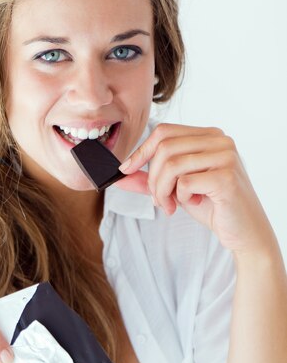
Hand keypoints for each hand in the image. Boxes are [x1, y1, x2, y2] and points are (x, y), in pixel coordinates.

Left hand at [117, 123, 276, 254]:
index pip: (164, 131)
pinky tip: (193, 203)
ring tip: (171, 205)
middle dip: (152, 178)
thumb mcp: (176, 188)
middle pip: (165, 147)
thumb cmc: (212, 206)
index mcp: (208, 136)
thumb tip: (119, 175)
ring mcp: (226, 156)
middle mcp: (220, 140)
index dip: (141, 151)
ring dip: (162, 191)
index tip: (126, 169)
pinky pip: (185, 182)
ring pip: (172, 165)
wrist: (243, 231)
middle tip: (159, 199)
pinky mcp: (227, 176)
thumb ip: (150, 179)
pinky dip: (180, 197)